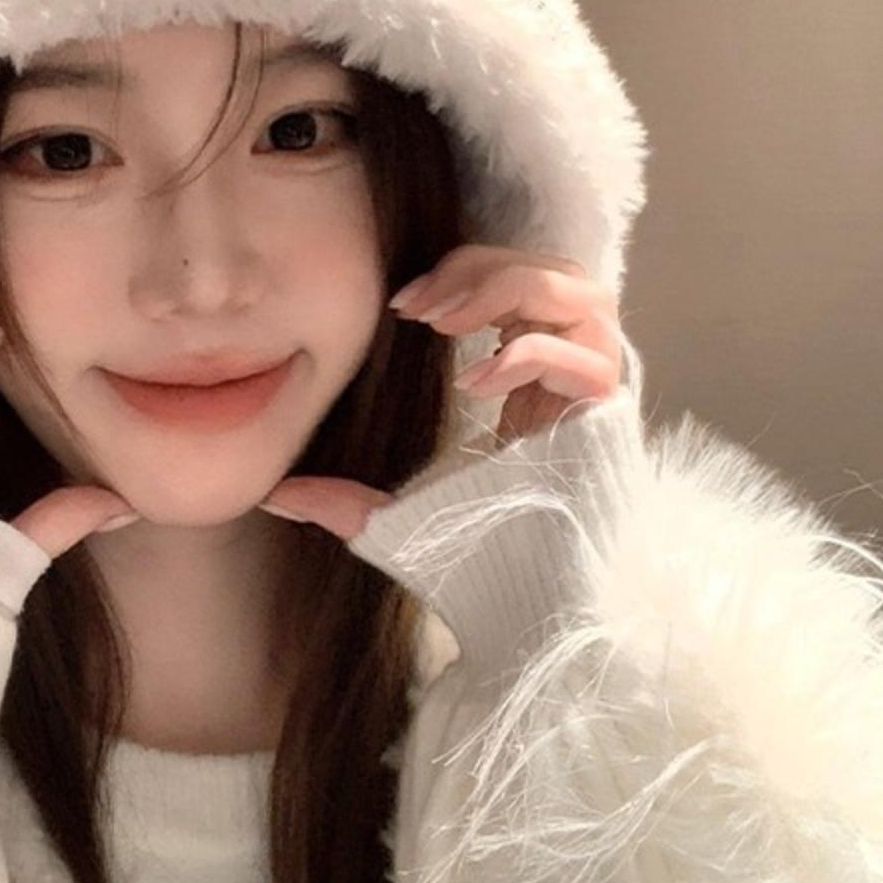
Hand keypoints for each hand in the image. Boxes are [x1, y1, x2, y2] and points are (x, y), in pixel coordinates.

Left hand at [258, 247, 620, 539]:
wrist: (527, 614)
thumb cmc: (471, 563)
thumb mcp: (393, 515)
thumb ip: (339, 496)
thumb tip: (272, 491)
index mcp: (534, 377)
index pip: (517, 281)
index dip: (462, 273)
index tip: (400, 304)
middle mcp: (574, 373)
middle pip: (549, 272)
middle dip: (479, 269)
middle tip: (415, 305)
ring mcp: (597, 392)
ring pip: (576, 293)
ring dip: (506, 289)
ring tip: (444, 323)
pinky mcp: (610, 419)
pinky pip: (583, 357)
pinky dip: (528, 354)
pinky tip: (474, 382)